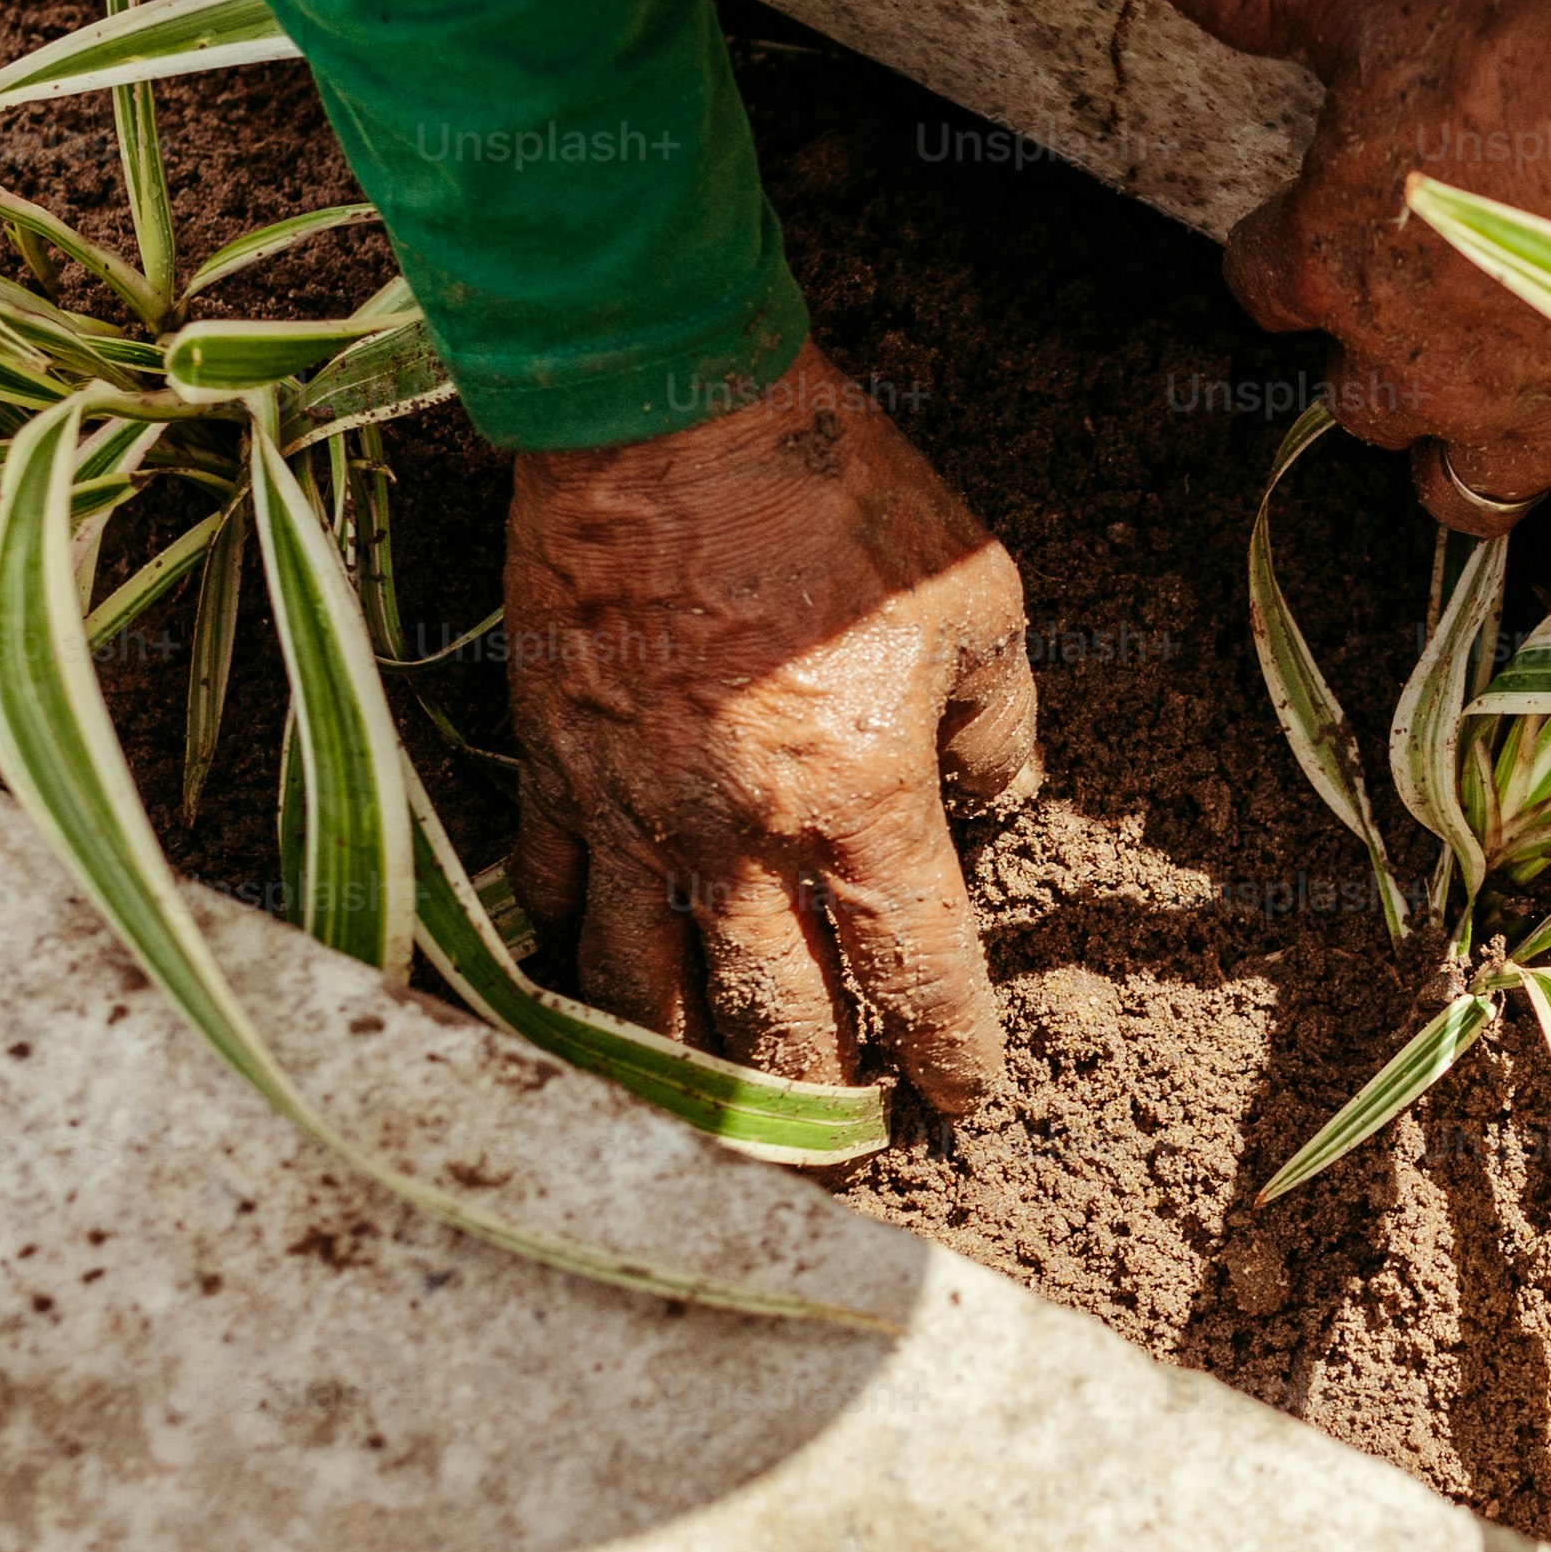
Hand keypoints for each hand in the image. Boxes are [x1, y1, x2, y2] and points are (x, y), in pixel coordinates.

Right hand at [503, 350, 1037, 1117]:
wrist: (666, 410)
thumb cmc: (839, 497)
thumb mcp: (979, 602)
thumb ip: (999, 723)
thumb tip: (1000, 797)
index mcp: (862, 805)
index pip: (917, 976)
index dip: (948, 1055)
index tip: (962, 1101)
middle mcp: (742, 837)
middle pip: (777, 1022)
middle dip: (818, 1099)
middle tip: (842, 1141)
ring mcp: (632, 810)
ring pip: (647, 991)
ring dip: (683, 1067)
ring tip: (711, 1118)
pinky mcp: (555, 763)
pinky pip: (549, 890)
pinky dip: (569, 946)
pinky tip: (587, 976)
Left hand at [1101, 0, 1550, 720]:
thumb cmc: (1550, 47)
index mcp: (1333, 258)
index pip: (1266, 274)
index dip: (1298, 239)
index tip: (1339, 200)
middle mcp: (1411, 366)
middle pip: (1359, 389)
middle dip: (1385, 346)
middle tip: (1444, 278)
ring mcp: (1524, 421)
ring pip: (1455, 484)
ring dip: (1455, 462)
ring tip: (1480, 425)